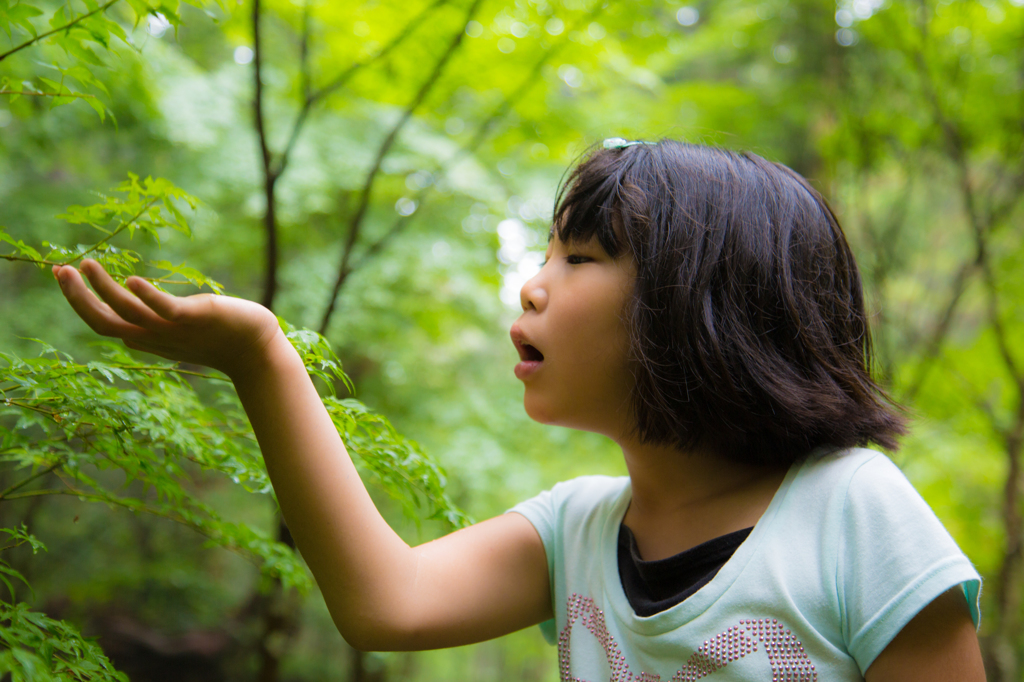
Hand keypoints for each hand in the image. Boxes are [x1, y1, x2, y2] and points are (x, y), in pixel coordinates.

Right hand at [54, 259, 280, 378]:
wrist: (257, 350)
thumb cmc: (221, 339)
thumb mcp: (179, 335)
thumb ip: (154, 328)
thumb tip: (130, 327)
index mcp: (148, 339)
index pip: (103, 323)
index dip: (79, 302)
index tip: (65, 274)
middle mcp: (155, 338)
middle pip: (103, 322)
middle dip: (77, 298)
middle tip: (59, 270)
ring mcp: (172, 331)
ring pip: (127, 313)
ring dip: (101, 290)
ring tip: (85, 264)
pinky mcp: (194, 319)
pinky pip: (163, 310)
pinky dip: (145, 297)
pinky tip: (130, 280)